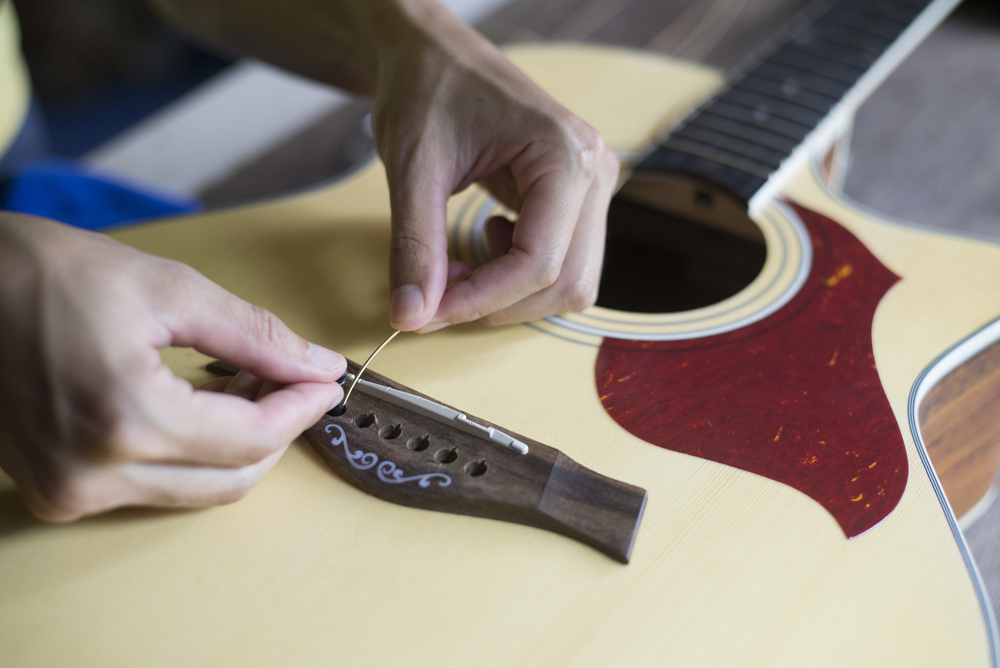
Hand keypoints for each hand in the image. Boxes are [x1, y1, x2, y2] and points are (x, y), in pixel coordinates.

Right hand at [0, 213, 344, 520]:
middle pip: (232, 479)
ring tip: (243, 384)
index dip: (300, 410)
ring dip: (235, 444)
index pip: (253, 440)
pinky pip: (152, 488)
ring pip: (196, 490)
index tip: (324, 381)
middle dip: (275, 431)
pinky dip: (189, 453)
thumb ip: (254, 335)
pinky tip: (196, 402)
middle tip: (289, 380)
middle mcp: (93, 475)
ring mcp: (69, 493)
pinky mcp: (56, 493)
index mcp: (123, 419)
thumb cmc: (41, 273)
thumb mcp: (166, 289)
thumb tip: (317, 365)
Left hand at [151, 0, 618, 330]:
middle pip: (567, 283)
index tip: (427, 312)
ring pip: (570, 283)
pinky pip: (564, 265)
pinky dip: (518, 278)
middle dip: (498, 303)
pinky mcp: (577, 199)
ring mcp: (592, 187)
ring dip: (510, 295)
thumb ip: (415, 247)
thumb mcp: (413, 169)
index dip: (481, 300)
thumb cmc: (428, 90)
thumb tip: (410, 317)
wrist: (434, 54)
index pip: (540, 262)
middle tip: (436, 292)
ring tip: (456, 266)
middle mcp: (595, 172)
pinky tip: (482, 244)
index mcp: (566, 154)